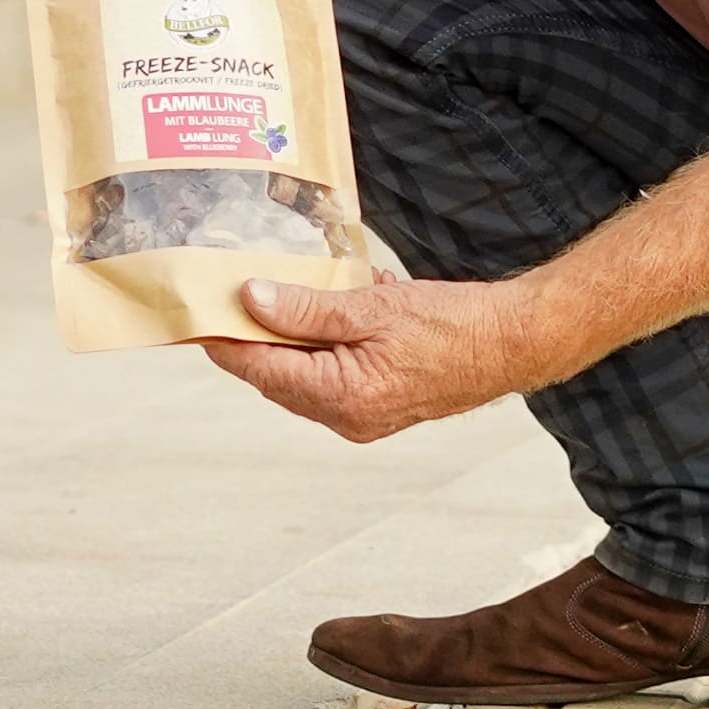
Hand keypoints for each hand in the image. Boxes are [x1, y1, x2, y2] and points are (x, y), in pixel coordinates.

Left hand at [200, 272, 562, 443]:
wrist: (514, 344)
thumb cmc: (452, 326)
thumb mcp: (371, 307)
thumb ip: (306, 307)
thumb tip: (250, 300)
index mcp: (340, 398)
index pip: (258, 368)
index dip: (222, 339)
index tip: (194, 312)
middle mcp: (346, 417)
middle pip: (275, 375)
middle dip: (253, 335)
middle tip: (228, 293)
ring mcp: (364, 416)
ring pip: (304, 373)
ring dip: (292, 334)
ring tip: (283, 290)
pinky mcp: (380, 404)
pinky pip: (334, 373)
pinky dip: (325, 341)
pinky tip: (335, 303)